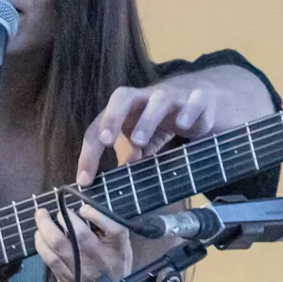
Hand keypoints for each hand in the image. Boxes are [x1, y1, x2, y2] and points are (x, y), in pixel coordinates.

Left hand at [34, 205, 131, 281]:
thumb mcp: (121, 250)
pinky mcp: (67, 279)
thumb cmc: (113, 271)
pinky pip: (50, 258)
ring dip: (45, 226)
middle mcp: (101, 258)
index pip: (114, 228)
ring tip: (41, 215)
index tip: (83, 208)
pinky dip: (41, 244)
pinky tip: (39, 235)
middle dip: (64, 216)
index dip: (97, 215)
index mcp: (118, 249)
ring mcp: (82, 270)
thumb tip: (83, 206)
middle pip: (80, 234)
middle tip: (56, 209)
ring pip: (59, 244)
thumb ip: (109, 231)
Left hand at [76, 81, 220, 185]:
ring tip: (139, 142)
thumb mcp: (141, 141)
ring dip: (147, 119)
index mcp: (124, 110)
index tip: (84, 180)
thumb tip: (114, 184)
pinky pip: (195, 101)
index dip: (90, 153)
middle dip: (112, 118)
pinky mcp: (198, 100)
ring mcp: (172, 97)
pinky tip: (184, 125)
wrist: (197, 102)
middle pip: (122, 97)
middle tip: (105, 141)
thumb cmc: (159, 122)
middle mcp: (145, 98)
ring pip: (158, 99)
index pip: (99, 127)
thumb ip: (128, 156)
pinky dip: (189, 111)